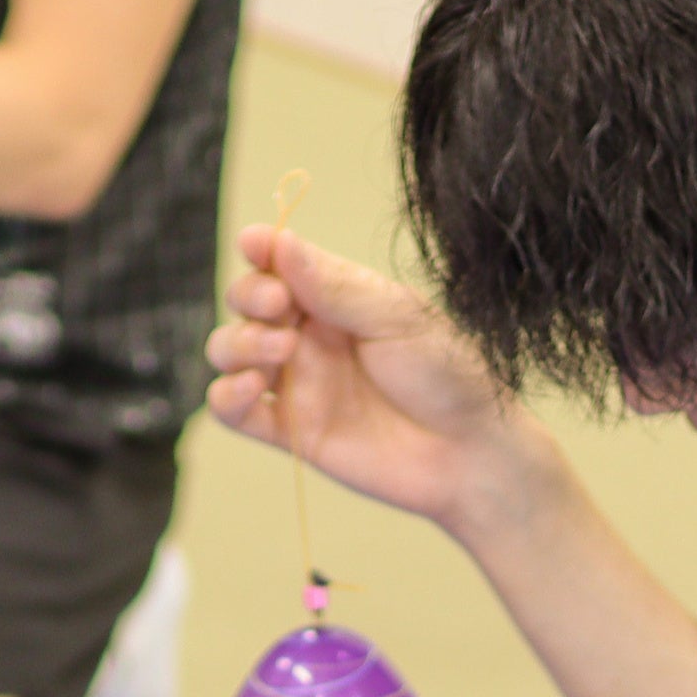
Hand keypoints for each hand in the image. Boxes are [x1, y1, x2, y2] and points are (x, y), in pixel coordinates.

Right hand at [205, 225, 557, 535]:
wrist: (470, 453)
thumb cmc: (448, 376)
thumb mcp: (397, 318)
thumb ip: (335, 287)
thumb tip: (280, 242)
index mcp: (338, 298)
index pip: (281, 264)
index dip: (261, 251)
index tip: (254, 245)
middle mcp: (311, 336)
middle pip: (247, 304)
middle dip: (250, 297)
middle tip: (280, 308)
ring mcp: (298, 383)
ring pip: (231, 352)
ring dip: (237, 343)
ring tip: (280, 350)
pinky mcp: (290, 431)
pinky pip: (234, 411)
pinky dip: (226, 395)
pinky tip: (251, 387)